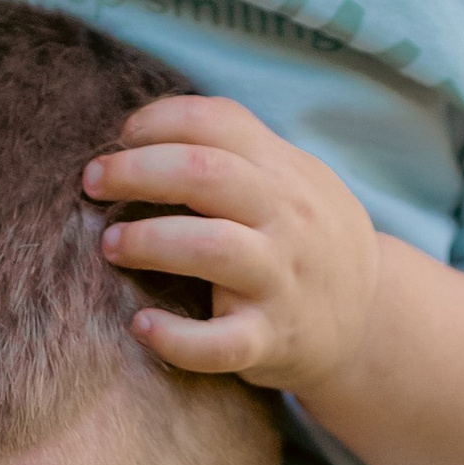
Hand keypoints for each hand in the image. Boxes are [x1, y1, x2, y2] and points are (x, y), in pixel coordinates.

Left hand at [84, 96, 380, 401]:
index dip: (159, 121)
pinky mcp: (271, 339)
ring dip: (149, 242)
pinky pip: (221, 343)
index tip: (123, 137)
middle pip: (204, 174)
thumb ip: (233, 150)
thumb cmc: (303, 238)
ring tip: (111, 246)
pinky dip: (175, 338)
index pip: (217, 121)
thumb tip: (140, 129)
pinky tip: (140, 326)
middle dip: (136, 172)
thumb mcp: (291, 179)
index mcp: (282, 170)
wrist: (370, 319)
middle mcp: (285, 218)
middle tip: (93, 183)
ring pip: (212, 248)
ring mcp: (280, 280)